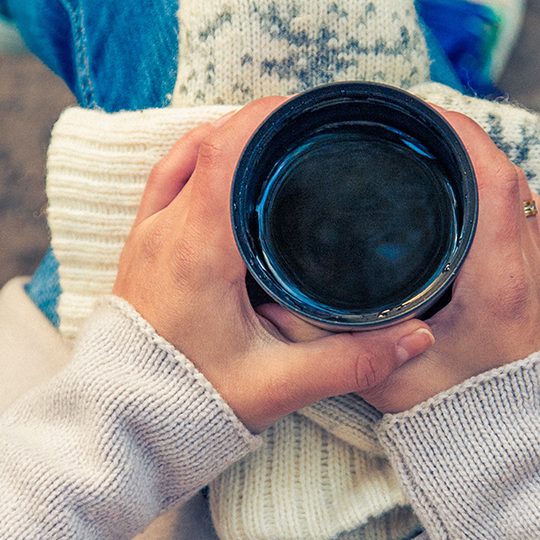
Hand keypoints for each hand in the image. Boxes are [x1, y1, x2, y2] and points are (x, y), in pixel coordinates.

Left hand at [111, 99, 434, 431]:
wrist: (121, 431)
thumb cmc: (188, 407)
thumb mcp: (278, 386)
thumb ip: (352, 361)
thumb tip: (418, 336)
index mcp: (197, 249)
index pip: (226, 152)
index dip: (266, 118)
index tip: (309, 108)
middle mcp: (164, 232)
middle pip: (207, 143)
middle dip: (258, 124)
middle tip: (309, 125)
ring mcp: (145, 239)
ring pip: (182, 157)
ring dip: (226, 140)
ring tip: (276, 142)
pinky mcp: (140, 253)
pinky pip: (166, 183)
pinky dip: (199, 163)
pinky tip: (231, 175)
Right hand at [266, 107, 539, 413]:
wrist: (512, 450)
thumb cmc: (456, 418)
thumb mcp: (383, 380)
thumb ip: (330, 343)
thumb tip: (274, 305)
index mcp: (496, 282)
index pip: (492, 179)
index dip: (457, 133)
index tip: (415, 113)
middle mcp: (527, 269)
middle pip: (507, 172)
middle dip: (461, 136)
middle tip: (409, 123)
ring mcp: (539, 275)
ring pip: (520, 190)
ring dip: (479, 161)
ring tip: (428, 147)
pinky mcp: (538, 284)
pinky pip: (525, 214)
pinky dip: (494, 190)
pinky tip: (457, 191)